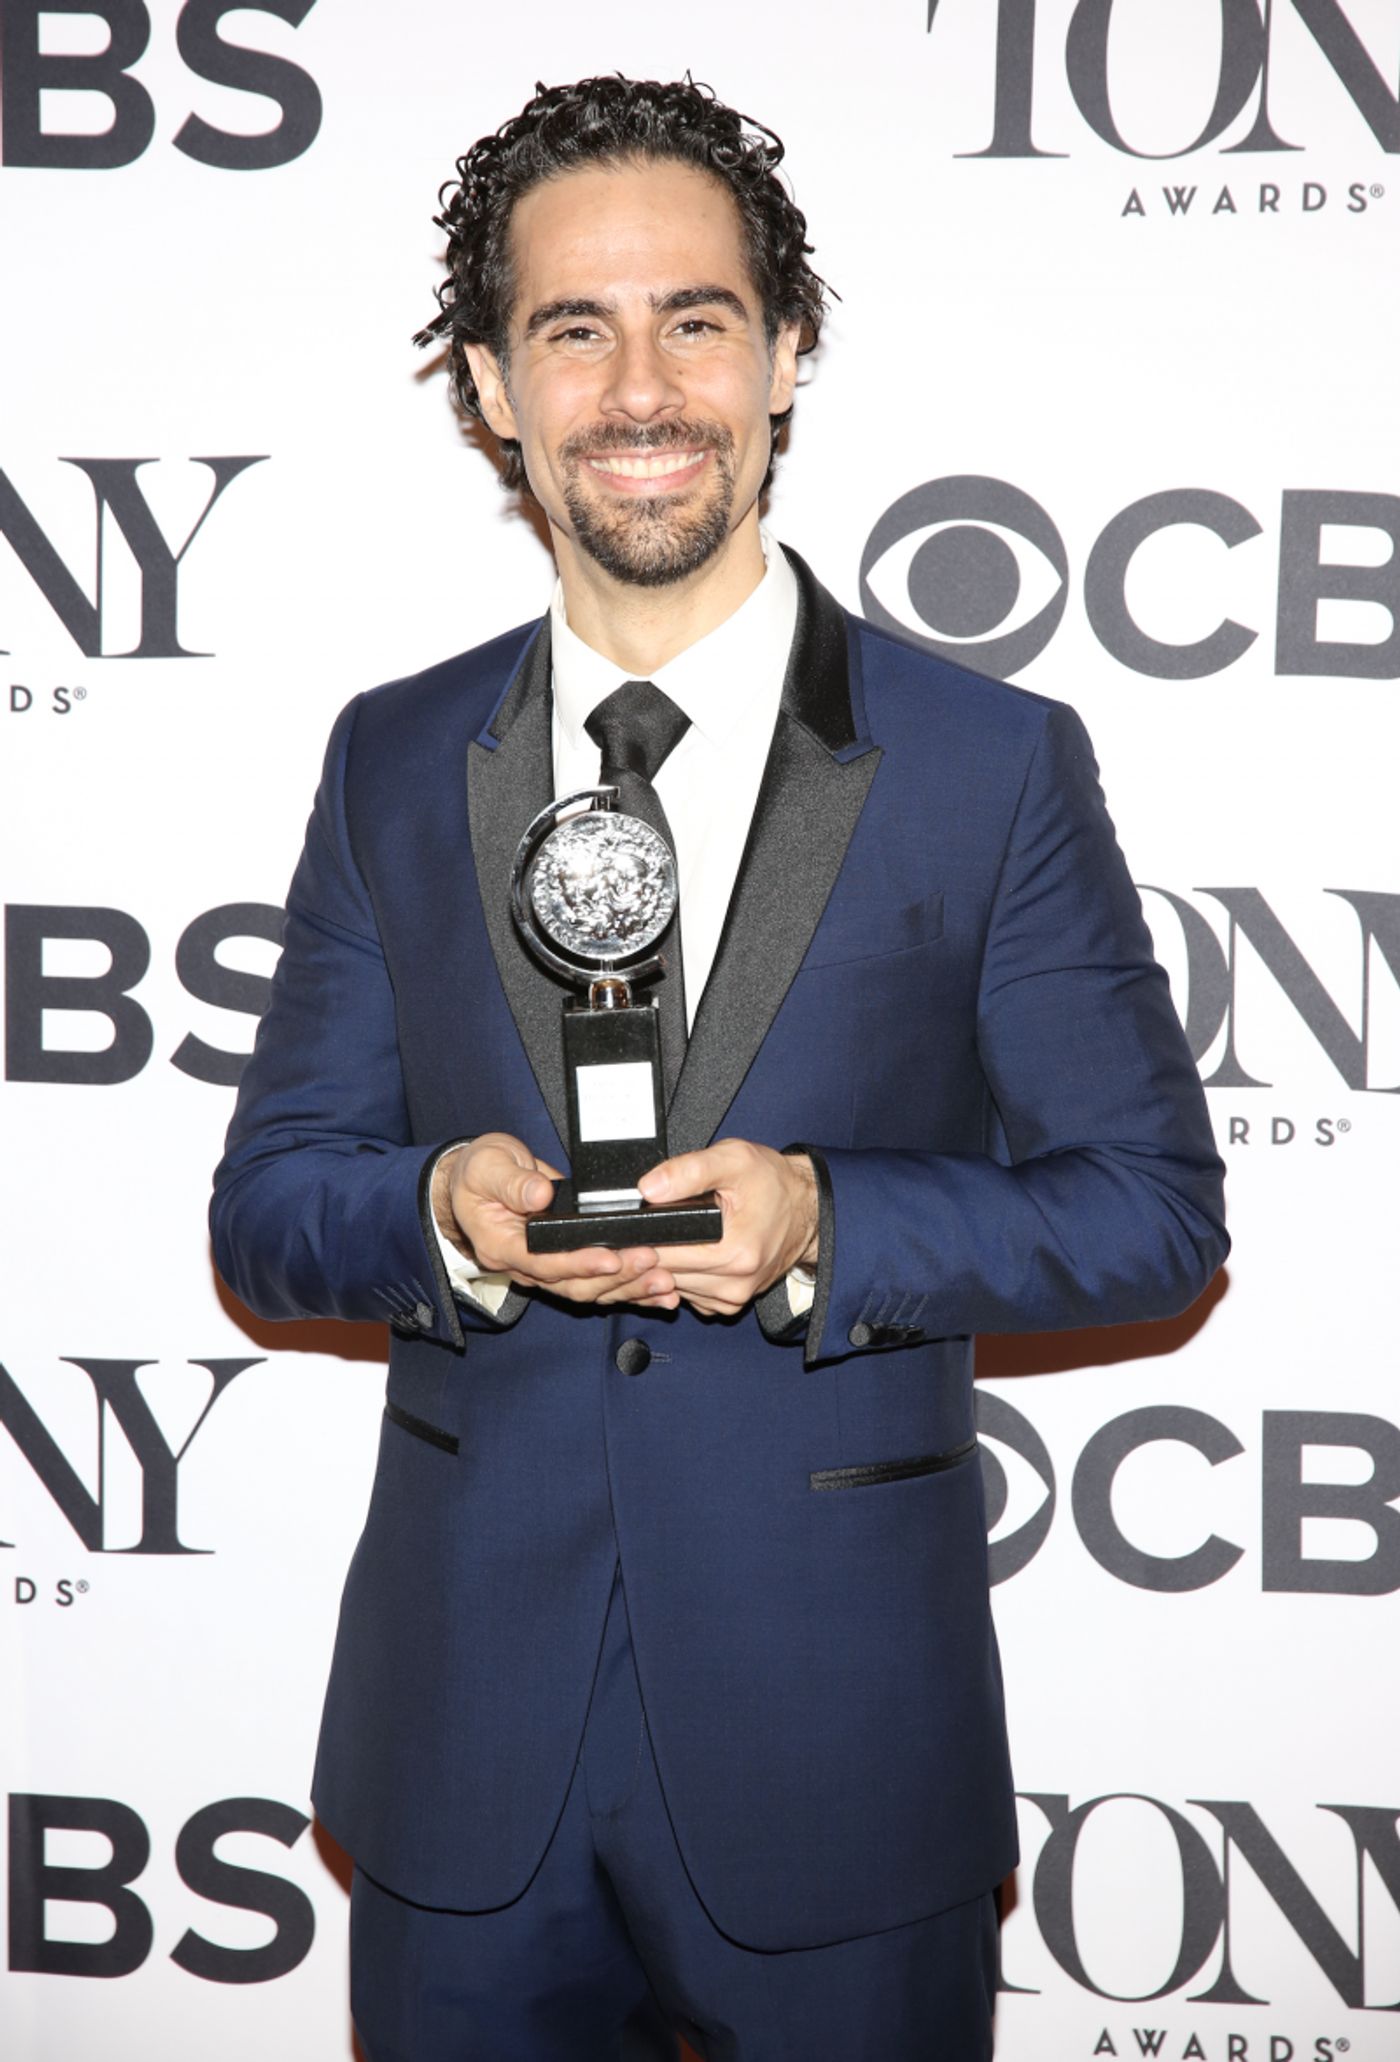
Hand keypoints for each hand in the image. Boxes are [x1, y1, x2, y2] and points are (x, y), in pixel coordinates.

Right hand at [432, 1133, 677, 1306]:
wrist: (475, 1182)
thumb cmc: (479, 1173)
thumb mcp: (488, 1166)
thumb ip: (512, 1181)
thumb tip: (541, 1193)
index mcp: (501, 1246)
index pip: (543, 1263)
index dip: (578, 1263)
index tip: (611, 1257)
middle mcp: (524, 1266)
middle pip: (573, 1284)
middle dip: (616, 1277)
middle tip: (651, 1263)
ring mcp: (546, 1269)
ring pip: (590, 1290)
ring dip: (629, 1288)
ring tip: (664, 1282)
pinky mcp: (566, 1265)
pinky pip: (600, 1285)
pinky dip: (631, 1290)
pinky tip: (661, 1293)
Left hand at [637, 1140, 818, 1317]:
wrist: (805, 1209)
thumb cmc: (772, 1183)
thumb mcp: (734, 1159)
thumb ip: (688, 1170)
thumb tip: (648, 1188)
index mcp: (734, 1254)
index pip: (661, 1256)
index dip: (640, 1239)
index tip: (636, 1223)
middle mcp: (734, 1285)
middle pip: (663, 1275)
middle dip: (650, 1252)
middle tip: (652, 1225)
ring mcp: (732, 1298)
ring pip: (672, 1288)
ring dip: (664, 1267)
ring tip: (672, 1236)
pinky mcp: (729, 1304)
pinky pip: (688, 1294)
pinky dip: (681, 1277)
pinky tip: (688, 1253)